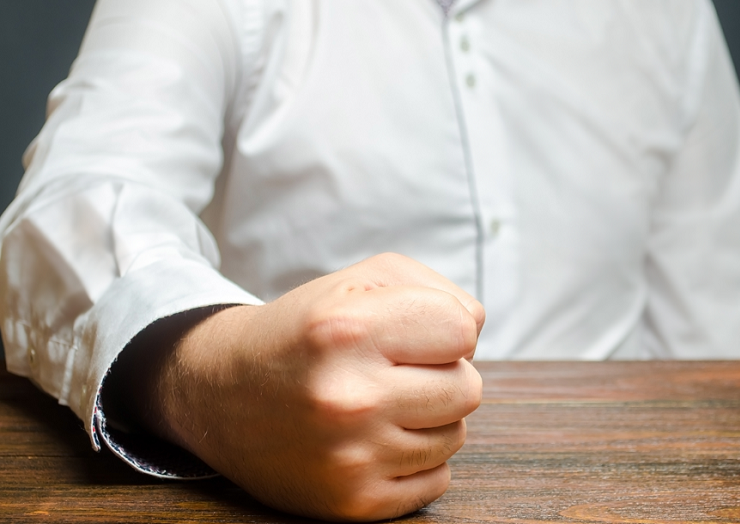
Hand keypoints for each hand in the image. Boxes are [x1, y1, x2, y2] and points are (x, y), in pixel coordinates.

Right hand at [142, 253, 484, 519]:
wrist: (221, 393)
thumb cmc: (307, 330)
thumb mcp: (361, 280)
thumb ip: (436, 290)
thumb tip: (476, 332)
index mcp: (347, 330)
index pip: (463, 330)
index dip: (445, 328)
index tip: (411, 333)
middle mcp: (348, 397)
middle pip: (468, 388)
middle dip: (442, 374)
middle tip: (395, 371)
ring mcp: (350, 456)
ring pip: (455, 436)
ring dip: (428, 419)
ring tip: (378, 404)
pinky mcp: (352, 503)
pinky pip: (436, 480)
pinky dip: (415, 460)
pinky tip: (374, 440)